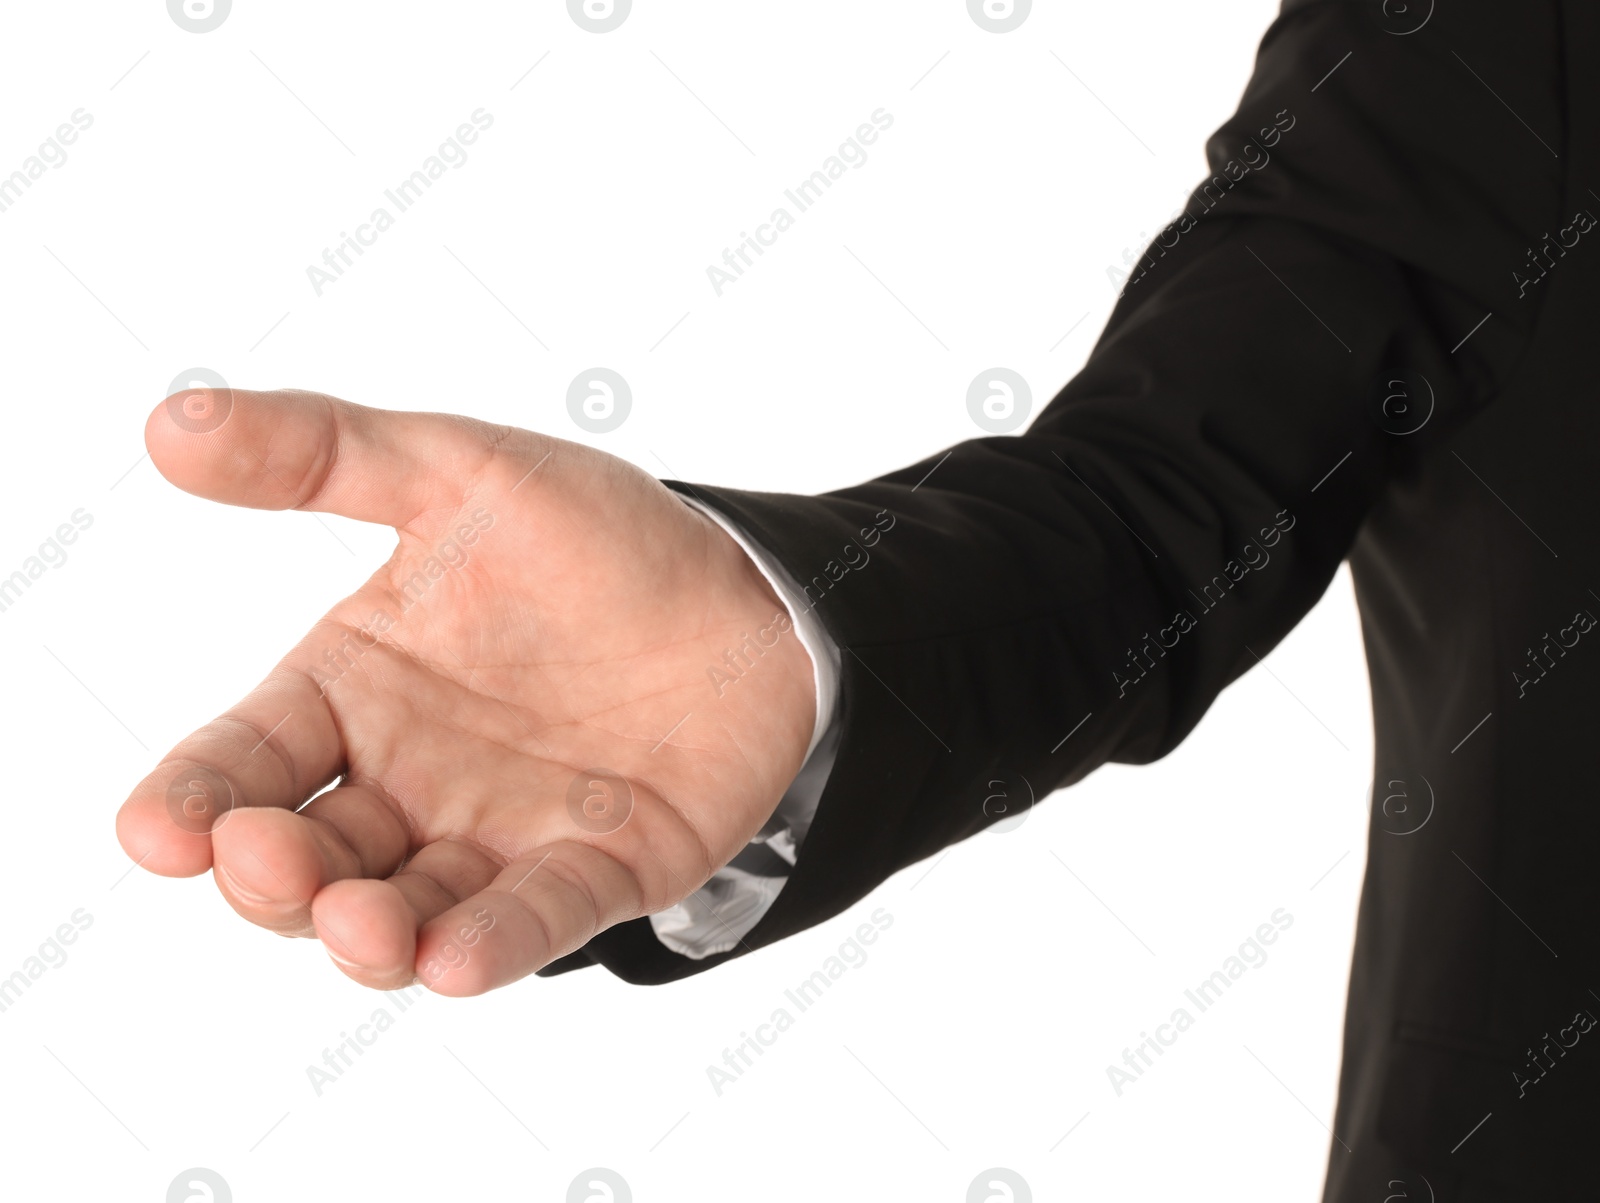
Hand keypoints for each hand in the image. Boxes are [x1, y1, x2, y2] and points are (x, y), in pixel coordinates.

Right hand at [116, 388, 815, 994]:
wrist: (748, 586)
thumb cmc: (598, 537)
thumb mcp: (458, 473)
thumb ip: (322, 453)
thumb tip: (168, 422)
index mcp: (358, 691)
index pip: (247, 757)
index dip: (193, 797)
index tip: (151, 828)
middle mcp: (411, 781)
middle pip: (307, 857)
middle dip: (272, 873)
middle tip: (265, 857)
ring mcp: (500, 837)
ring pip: (406, 912)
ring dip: (368, 931)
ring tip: (359, 922)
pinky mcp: (597, 873)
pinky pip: (537, 920)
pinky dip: (494, 943)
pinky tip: (454, 959)